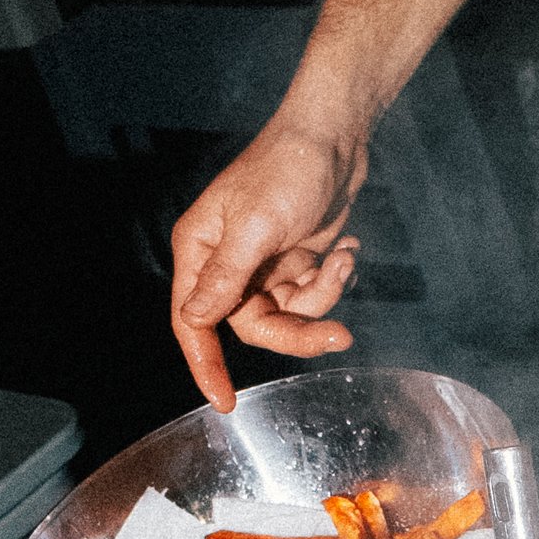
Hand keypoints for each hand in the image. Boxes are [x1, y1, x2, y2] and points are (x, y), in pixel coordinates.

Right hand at [168, 109, 370, 408]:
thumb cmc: (288, 168)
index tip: (224, 403)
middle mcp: (226, 262)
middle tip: (340, 334)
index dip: (206, 365)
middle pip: (254, 327)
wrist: (336, 134)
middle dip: (300, 330)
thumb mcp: (256, 226)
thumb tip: (194, 320)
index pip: (192, 322)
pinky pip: (312, 296)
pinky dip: (333, 278)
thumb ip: (225, 278)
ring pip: (289, 316)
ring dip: (323, 297)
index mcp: (200, 251)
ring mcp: (263, 264)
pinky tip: (346, 248)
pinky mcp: (295, 260)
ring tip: (342, 258)